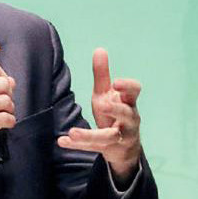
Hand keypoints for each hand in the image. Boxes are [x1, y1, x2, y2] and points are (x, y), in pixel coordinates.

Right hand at [0, 60, 15, 171]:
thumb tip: (9, 81)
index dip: (3, 75)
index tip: (3, 84)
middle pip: (4, 83)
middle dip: (9, 93)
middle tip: (4, 101)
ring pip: (6, 101)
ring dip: (9, 109)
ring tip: (2, 113)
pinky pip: (5, 118)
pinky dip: (9, 121)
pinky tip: (4, 123)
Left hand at [57, 48, 142, 185]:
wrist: (125, 147)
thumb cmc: (115, 115)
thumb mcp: (108, 95)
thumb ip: (103, 74)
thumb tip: (99, 49)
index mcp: (128, 102)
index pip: (135, 91)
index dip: (128, 86)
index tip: (116, 82)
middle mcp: (129, 119)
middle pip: (126, 114)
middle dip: (116, 109)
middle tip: (103, 105)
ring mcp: (120, 136)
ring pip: (109, 136)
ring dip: (90, 135)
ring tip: (73, 132)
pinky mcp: (109, 149)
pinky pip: (93, 148)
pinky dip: (78, 145)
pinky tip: (62, 141)